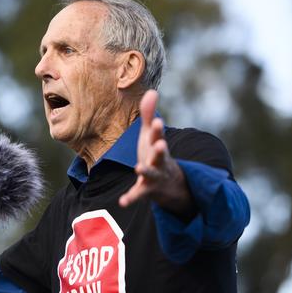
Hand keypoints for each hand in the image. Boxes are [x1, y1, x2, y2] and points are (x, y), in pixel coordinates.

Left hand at [118, 90, 195, 217]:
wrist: (169, 184)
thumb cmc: (155, 154)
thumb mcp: (151, 135)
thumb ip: (149, 115)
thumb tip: (152, 91)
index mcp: (157, 146)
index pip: (158, 136)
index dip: (158, 130)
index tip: (158, 122)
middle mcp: (158, 161)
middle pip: (160, 154)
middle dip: (159, 149)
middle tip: (160, 144)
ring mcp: (154, 176)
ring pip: (151, 173)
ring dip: (146, 171)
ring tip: (138, 168)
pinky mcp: (147, 190)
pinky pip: (138, 195)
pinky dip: (131, 198)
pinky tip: (122, 202)